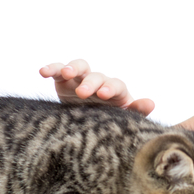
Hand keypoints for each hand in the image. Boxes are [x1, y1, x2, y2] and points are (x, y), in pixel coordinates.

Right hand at [39, 60, 154, 115]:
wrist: (87, 126)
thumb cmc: (110, 122)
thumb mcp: (122, 119)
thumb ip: (135, 111)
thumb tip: (151, 103)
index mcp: (116, 92)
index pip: (116, 85)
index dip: (111, 88)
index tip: (105, 94)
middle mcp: (99, 82)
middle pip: (97, 76)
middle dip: (91, 83)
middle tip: (83, 93)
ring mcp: (81, 79)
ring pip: (79, 66)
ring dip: (72, 68)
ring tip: (66, 73)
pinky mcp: (63, 81)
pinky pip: (58, 70)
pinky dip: (52, 68)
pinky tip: (43, 72)